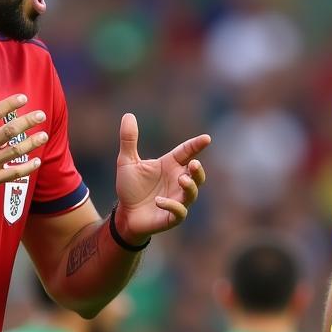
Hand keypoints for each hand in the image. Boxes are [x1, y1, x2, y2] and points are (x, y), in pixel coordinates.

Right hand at [0, 77, 48, 207]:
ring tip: (44, 135)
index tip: (24, 98)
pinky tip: (36, 161)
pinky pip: (14, 173)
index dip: (11, 103)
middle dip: (28, 121)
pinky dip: (27, 167)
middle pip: (10, 130)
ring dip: (32, 142)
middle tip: (41, 115)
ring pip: (15, 150)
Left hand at [114, 113, 209, 243]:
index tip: (206, 139)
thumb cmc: (130, 188)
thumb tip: (128, 115)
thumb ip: (129, 140)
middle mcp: (177, 181)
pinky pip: (179, 212)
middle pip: (196, 174)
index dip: (197, 145)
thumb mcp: (126, 162)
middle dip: (198, 169)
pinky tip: (159, 201)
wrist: (125, 214)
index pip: (187, 152)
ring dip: (190, 186)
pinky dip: (172, 206)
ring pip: (192, 193)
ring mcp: (177, 199)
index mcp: (170, 165)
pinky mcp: (172, 216)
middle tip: (193, 164)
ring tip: (182, 179)